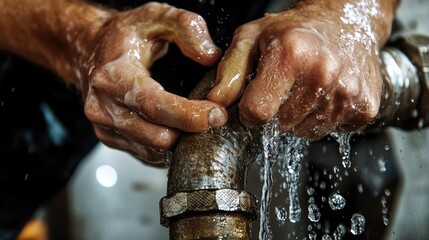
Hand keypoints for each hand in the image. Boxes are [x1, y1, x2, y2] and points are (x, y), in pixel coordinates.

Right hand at [77, 3, 226, 165]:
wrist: (89, 50)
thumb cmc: (123, 36)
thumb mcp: (155, 16)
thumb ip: (186, 27)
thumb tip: (210, 55)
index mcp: (114, 76)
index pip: (155, 106)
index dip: (190, 115)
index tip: (217, 114)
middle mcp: (104, 106)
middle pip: (158, 136)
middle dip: (192, 131)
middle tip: (214, 116)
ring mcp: (105, 126)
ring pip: (154, 150)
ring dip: (181, 140)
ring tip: (197, 121)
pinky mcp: (110, 139)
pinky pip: (146, 154)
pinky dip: (167, 146)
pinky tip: (178, 128)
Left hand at [208, 0, 395, 139]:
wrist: (346, 21)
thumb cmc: (293, 30)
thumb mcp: (252, 38)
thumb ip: (230, 71)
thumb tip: (215, 104)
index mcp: (292, 55)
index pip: (258, 112)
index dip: (249, 111)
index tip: (254, 100)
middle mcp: (324, 74)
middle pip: (281, 125)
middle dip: (275, 113)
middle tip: (284, 87)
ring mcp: (349, 93)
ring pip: (305, 133)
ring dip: (298, 118)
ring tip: (304, 89)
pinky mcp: (366, 108)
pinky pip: (331, 132)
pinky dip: (322, 119)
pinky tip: (324, 95)